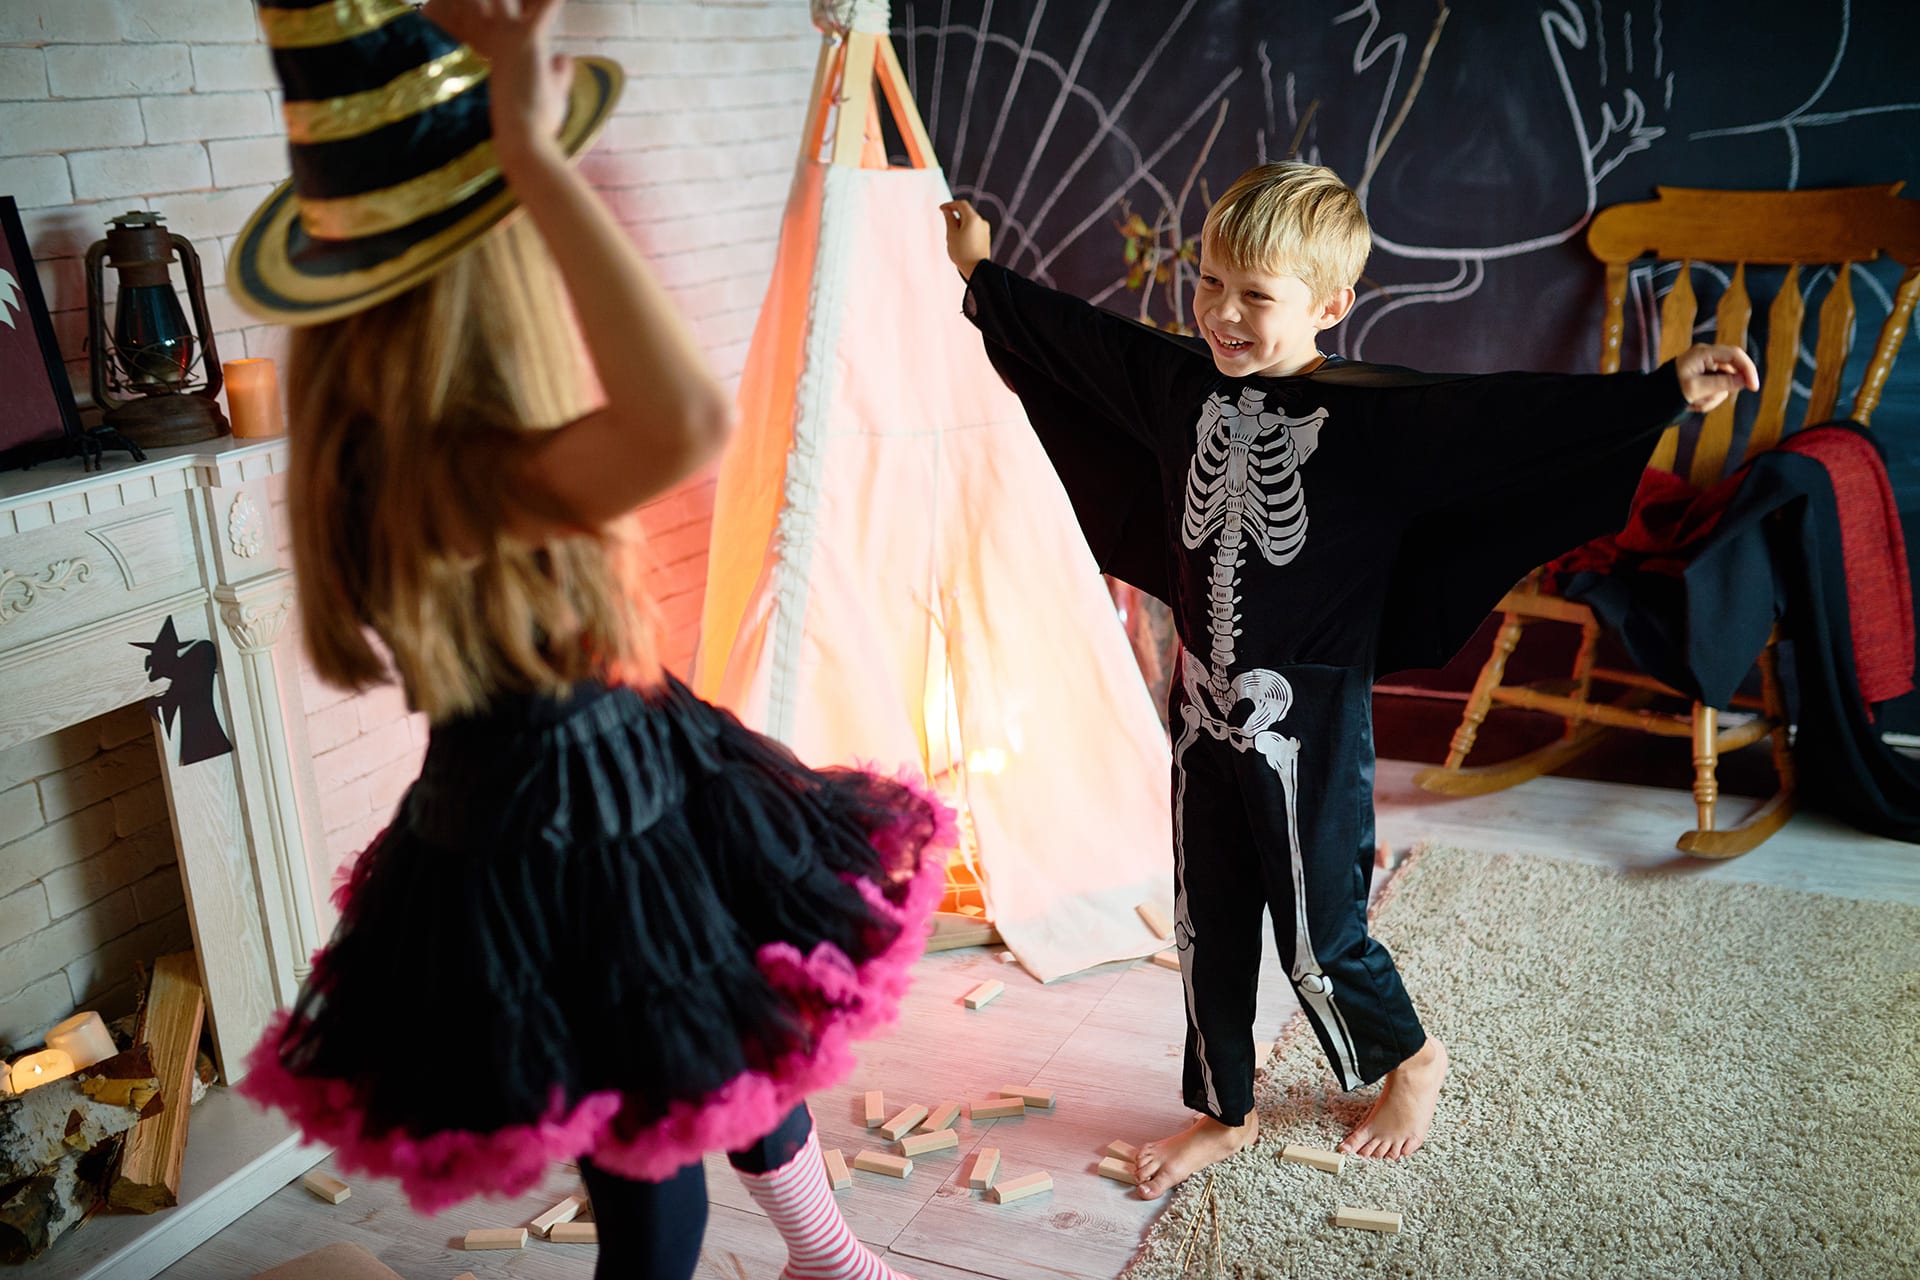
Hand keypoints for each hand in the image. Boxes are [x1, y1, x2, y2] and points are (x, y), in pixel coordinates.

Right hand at [423, 0, 570, 155]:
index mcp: (501, 50)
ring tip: (546, 1)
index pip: (501, 14)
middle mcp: (500, 38)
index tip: (527, 4)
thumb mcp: (552, 92)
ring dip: (535, 0)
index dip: (508, 7)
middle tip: (529, 2)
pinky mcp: (529, 39)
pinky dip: (553, 1)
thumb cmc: (536, 122)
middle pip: (500, 2)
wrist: (524, 139)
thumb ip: (560, 72)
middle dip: (513, 1)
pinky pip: (546, 5)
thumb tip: (566, 56)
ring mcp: (511, 36)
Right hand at [939, 199, 991, 279]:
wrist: (977, 270)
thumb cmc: (962, 253)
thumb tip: (948, 212)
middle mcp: (982, 222)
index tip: (941, 209)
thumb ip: (949, 220)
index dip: (950, 205)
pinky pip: (974, 230)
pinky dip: (966, 232)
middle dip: (955, 217)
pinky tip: (961, 244)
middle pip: (966, 213)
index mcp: (973, 218)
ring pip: (970, 222)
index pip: (961, 204)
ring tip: (954, 240)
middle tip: (947, 228)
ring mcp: (985, 230)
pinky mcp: (986, 238)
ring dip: (960, 226)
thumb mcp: (951, 234)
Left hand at [1674, 342, 1759, 412]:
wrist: (1652, 397)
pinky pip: (1716, 390)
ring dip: (1711, 397)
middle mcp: (1707, 357)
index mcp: (1703, 353)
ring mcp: (1707, 367)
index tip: (1753, 387)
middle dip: (1721, 389)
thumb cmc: (1669, 390)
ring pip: (1724, 384)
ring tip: (1692, 402)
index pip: (1735, 355)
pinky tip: (1693, 402)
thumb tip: (1743, 380)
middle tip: (1704, 400)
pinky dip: (1707, 399)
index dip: (1747, 369)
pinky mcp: (1705, 377)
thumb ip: (1720, 383)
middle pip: (1731, 371)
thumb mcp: (1695, 388)